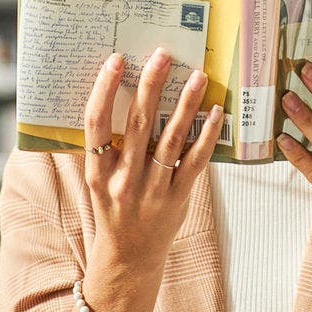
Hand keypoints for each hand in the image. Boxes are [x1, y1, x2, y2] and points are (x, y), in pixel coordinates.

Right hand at [83, 47, 223, 283]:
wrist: (129, 256)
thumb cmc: (113, 208)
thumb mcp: (98, 179)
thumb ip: (106, 146)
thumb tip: (122, 94)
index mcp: (97, 172)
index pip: (95, 123)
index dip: (104, 89)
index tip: (116, 60)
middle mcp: (123, 180)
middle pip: (138, 124)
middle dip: (151, 86)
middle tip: (163, 55)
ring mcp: (152, 190)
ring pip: (171, 139)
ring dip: (186, 104)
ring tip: (197, 75)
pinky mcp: (178, 198)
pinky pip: (195, 161)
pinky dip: (206, 135)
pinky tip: (215, 112)